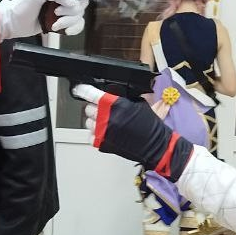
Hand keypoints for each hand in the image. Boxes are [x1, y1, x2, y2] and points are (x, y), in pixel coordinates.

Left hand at [0, 0, 99, 39]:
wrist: (15, 23)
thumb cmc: (23, 5)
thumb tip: (74, 3)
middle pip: (83, 2)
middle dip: (71, 10)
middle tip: (56, 12)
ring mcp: (65, 10)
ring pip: (80, 16)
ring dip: (68, 21)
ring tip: (54, 23)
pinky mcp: (65, 23)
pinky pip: (78, 26)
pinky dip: (71, 29)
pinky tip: (60, 29)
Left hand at [72, 83, 192, 180]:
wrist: (155, 145)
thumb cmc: (150, 126)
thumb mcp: (139, 104)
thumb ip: (122, 99)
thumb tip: (112, 95)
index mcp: (115, 104)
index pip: (91, 94)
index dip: (83, 90)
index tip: (79, 89)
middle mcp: (106, 117)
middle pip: (88, 109)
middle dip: (96, 109)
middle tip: (105, 112)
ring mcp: (103, 131)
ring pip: (88, 123)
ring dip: (96, 122)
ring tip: (109, 125)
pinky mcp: (103, 144)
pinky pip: (91, 136)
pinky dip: (97, 135)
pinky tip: (107, 134)